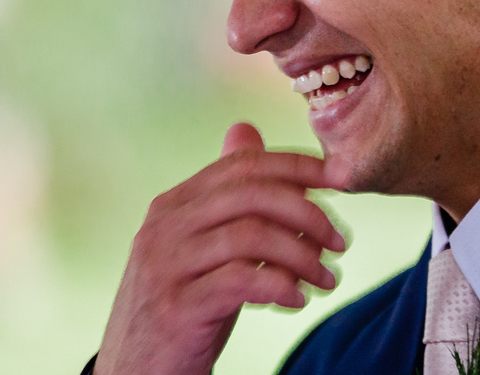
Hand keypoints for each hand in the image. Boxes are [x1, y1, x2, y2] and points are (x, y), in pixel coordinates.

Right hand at [93, 122, 347, 374]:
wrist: (136, 373)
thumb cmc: (184, 302)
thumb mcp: (205, 243)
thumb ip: (227, 194)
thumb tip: (246, 130)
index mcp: (174, 204)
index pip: (244, 164)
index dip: (299, 165)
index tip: (343, 177)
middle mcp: (164, 227)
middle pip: (253, 195)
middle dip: (308, 212)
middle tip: (340, 241)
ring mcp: (166, 266)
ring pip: (253, 237)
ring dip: (303, 256)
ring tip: (326, 279)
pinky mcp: (176, 307)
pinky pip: (242, 281)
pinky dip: (281, 286)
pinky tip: (298, 299)